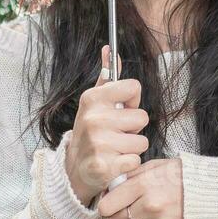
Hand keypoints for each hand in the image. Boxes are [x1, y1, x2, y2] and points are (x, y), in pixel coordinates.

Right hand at [64, 44, 148, 205]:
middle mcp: (94, 118)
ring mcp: (99, 143)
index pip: (134, 87)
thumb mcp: (94, 102)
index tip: (121, 110)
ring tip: (115, 149)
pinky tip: (114, 162)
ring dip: (132, 148)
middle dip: (134, 128)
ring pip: (142, 141)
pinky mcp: (105, 166)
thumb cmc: (90, 132)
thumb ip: (107, 77)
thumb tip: (110, 49)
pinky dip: (128, 164)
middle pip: (142, 117)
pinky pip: (135, 160)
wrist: (75, 169)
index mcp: (93, 99)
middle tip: (116, 134)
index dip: (133, 101)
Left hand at [98, 156, 184, 218]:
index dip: (106, 207)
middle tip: (123, 216)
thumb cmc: (185, 175)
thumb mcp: (156, 166)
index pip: (107, 205)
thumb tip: (111, 188)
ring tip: (150, 216)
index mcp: (142, 184)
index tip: (109, 206)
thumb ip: (132, 176)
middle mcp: (149, 206)